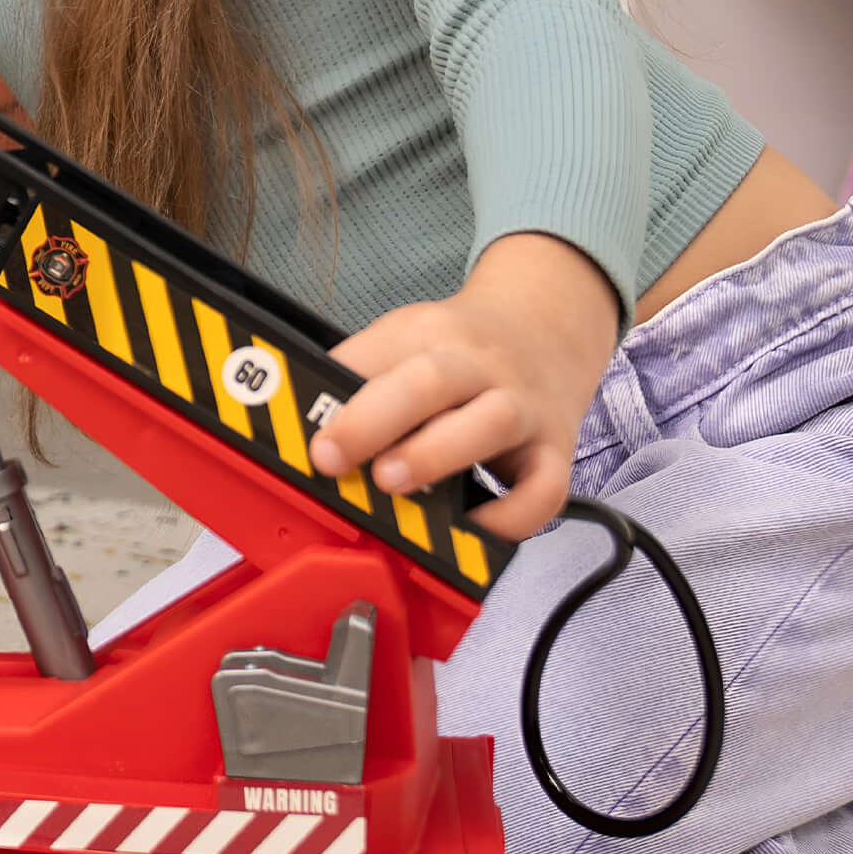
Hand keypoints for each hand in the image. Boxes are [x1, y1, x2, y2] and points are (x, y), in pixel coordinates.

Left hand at [310, 234, 618, 540]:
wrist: (549, 325)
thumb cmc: (461, 347)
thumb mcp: (405, 337)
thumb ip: (358, 375)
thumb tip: (296, 426)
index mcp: (427, 335)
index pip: (369, 358)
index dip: (332, 399)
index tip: (301, 437)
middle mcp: (477, 366)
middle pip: (429, 381)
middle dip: (372, 422)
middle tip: (332, 458)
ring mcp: (521, 407)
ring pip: (490, 422)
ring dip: (436, 456)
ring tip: (391, 483)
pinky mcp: (555, 451)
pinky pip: (545, 490)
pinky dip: (511, 517)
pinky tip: (473, 529)